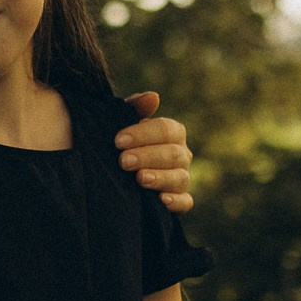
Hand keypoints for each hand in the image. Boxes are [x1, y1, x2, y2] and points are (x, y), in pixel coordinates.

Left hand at [118, 89, 196, 213]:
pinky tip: (161, 200)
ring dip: (159, 178)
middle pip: (173, 154)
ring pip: (179, 178)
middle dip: (147, 156)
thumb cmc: (122, 143)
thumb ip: (135, 108)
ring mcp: (182, 178)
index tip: (118, 141)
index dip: (143, 134)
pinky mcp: (180, 201)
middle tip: (123, 161)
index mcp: (173, 133)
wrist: (114, 171)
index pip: (166, 130)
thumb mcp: (123, 123)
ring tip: (139, 178)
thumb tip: (153, 97)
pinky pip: (185, 203)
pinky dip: (176, 202)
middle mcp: (182, 155)